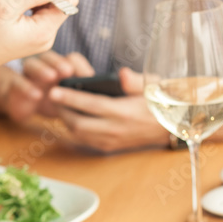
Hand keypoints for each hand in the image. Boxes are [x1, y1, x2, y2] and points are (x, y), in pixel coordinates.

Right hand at [0, 0, 77, 74]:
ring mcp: (40, 38)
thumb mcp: (8, 5)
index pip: (68, 0)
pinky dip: (26, 3)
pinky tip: (10, 1)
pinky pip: (37, 14)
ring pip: (46, 6)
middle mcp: (47, 36)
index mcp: (45, 31)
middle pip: (58, 2)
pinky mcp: (31, 37)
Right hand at [0, 51, 94, 123]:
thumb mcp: (70, 99)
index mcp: (61, 68)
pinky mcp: (16, 85)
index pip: (71, 59)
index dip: (79, 65)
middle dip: (59, 62)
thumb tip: (103, 97)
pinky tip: (36, 95)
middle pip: (50, 57)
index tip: (89, 75)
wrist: (25, 106)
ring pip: (32, 64)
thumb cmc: (53, 101)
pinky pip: (18, 81)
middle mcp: (45, 66)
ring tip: (51, 77)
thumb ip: (83, 95)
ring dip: (42, 69)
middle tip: (67, 70)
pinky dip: (27, 87)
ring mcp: (29, 75)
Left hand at [47, 67, 168, 151]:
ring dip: (66, 120)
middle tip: (51, 96)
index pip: (91, 105)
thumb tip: (121, 74)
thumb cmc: (160, 101)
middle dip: (62, 110)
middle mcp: (116, 129)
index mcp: (124, 112)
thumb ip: (136, 80)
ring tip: (58, 105)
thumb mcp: (153, 85)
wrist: (170, 126)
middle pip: (79, 124)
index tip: (54, 90)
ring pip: (79, 134)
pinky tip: (70, 117)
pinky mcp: (110, 147)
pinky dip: (74, 130)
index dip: (70, 98)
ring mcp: (112, 141)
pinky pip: (85, 140)